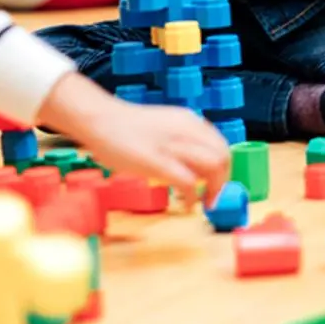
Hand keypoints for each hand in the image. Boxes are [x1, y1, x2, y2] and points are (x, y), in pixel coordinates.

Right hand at [38, 73, 230, 205]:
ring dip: (214, 189)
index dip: (224, 169)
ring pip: (214, 166)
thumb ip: (182, 140)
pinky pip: (189, 181)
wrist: (100, 120)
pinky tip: (186, 204)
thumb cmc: (127, 127)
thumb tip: (196, 165)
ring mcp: (173, 145)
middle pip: (223, 156)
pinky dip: (193, 197)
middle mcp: (187, 129)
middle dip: (223, 181)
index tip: (216, 185)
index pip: (221, 145)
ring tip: (204, 203)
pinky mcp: (158, 161)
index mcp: (189, 121)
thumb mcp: (164, 127)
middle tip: (213, 198)